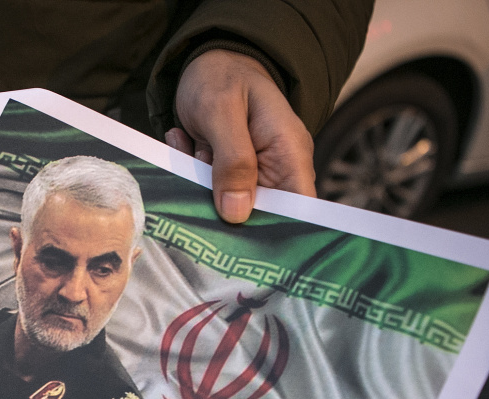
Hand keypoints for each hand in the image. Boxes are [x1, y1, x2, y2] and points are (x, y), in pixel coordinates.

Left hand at [169, 49, 315, 223]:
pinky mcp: (227, 178)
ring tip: (194, 148)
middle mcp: (276, 171)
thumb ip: (233, 159)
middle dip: (226, 211)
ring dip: (202, 185)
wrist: (205, 63)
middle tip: (200, 188)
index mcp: (290, 154)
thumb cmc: (222, 76)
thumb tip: (237, 213)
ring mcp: (251, 176)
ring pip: (227, 206)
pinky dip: (192, 173)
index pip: (301, 210)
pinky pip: (209, 191)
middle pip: (259, 216)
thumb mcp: (223, 111)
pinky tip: (187, 143)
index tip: (250, 247)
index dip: (283, 234)